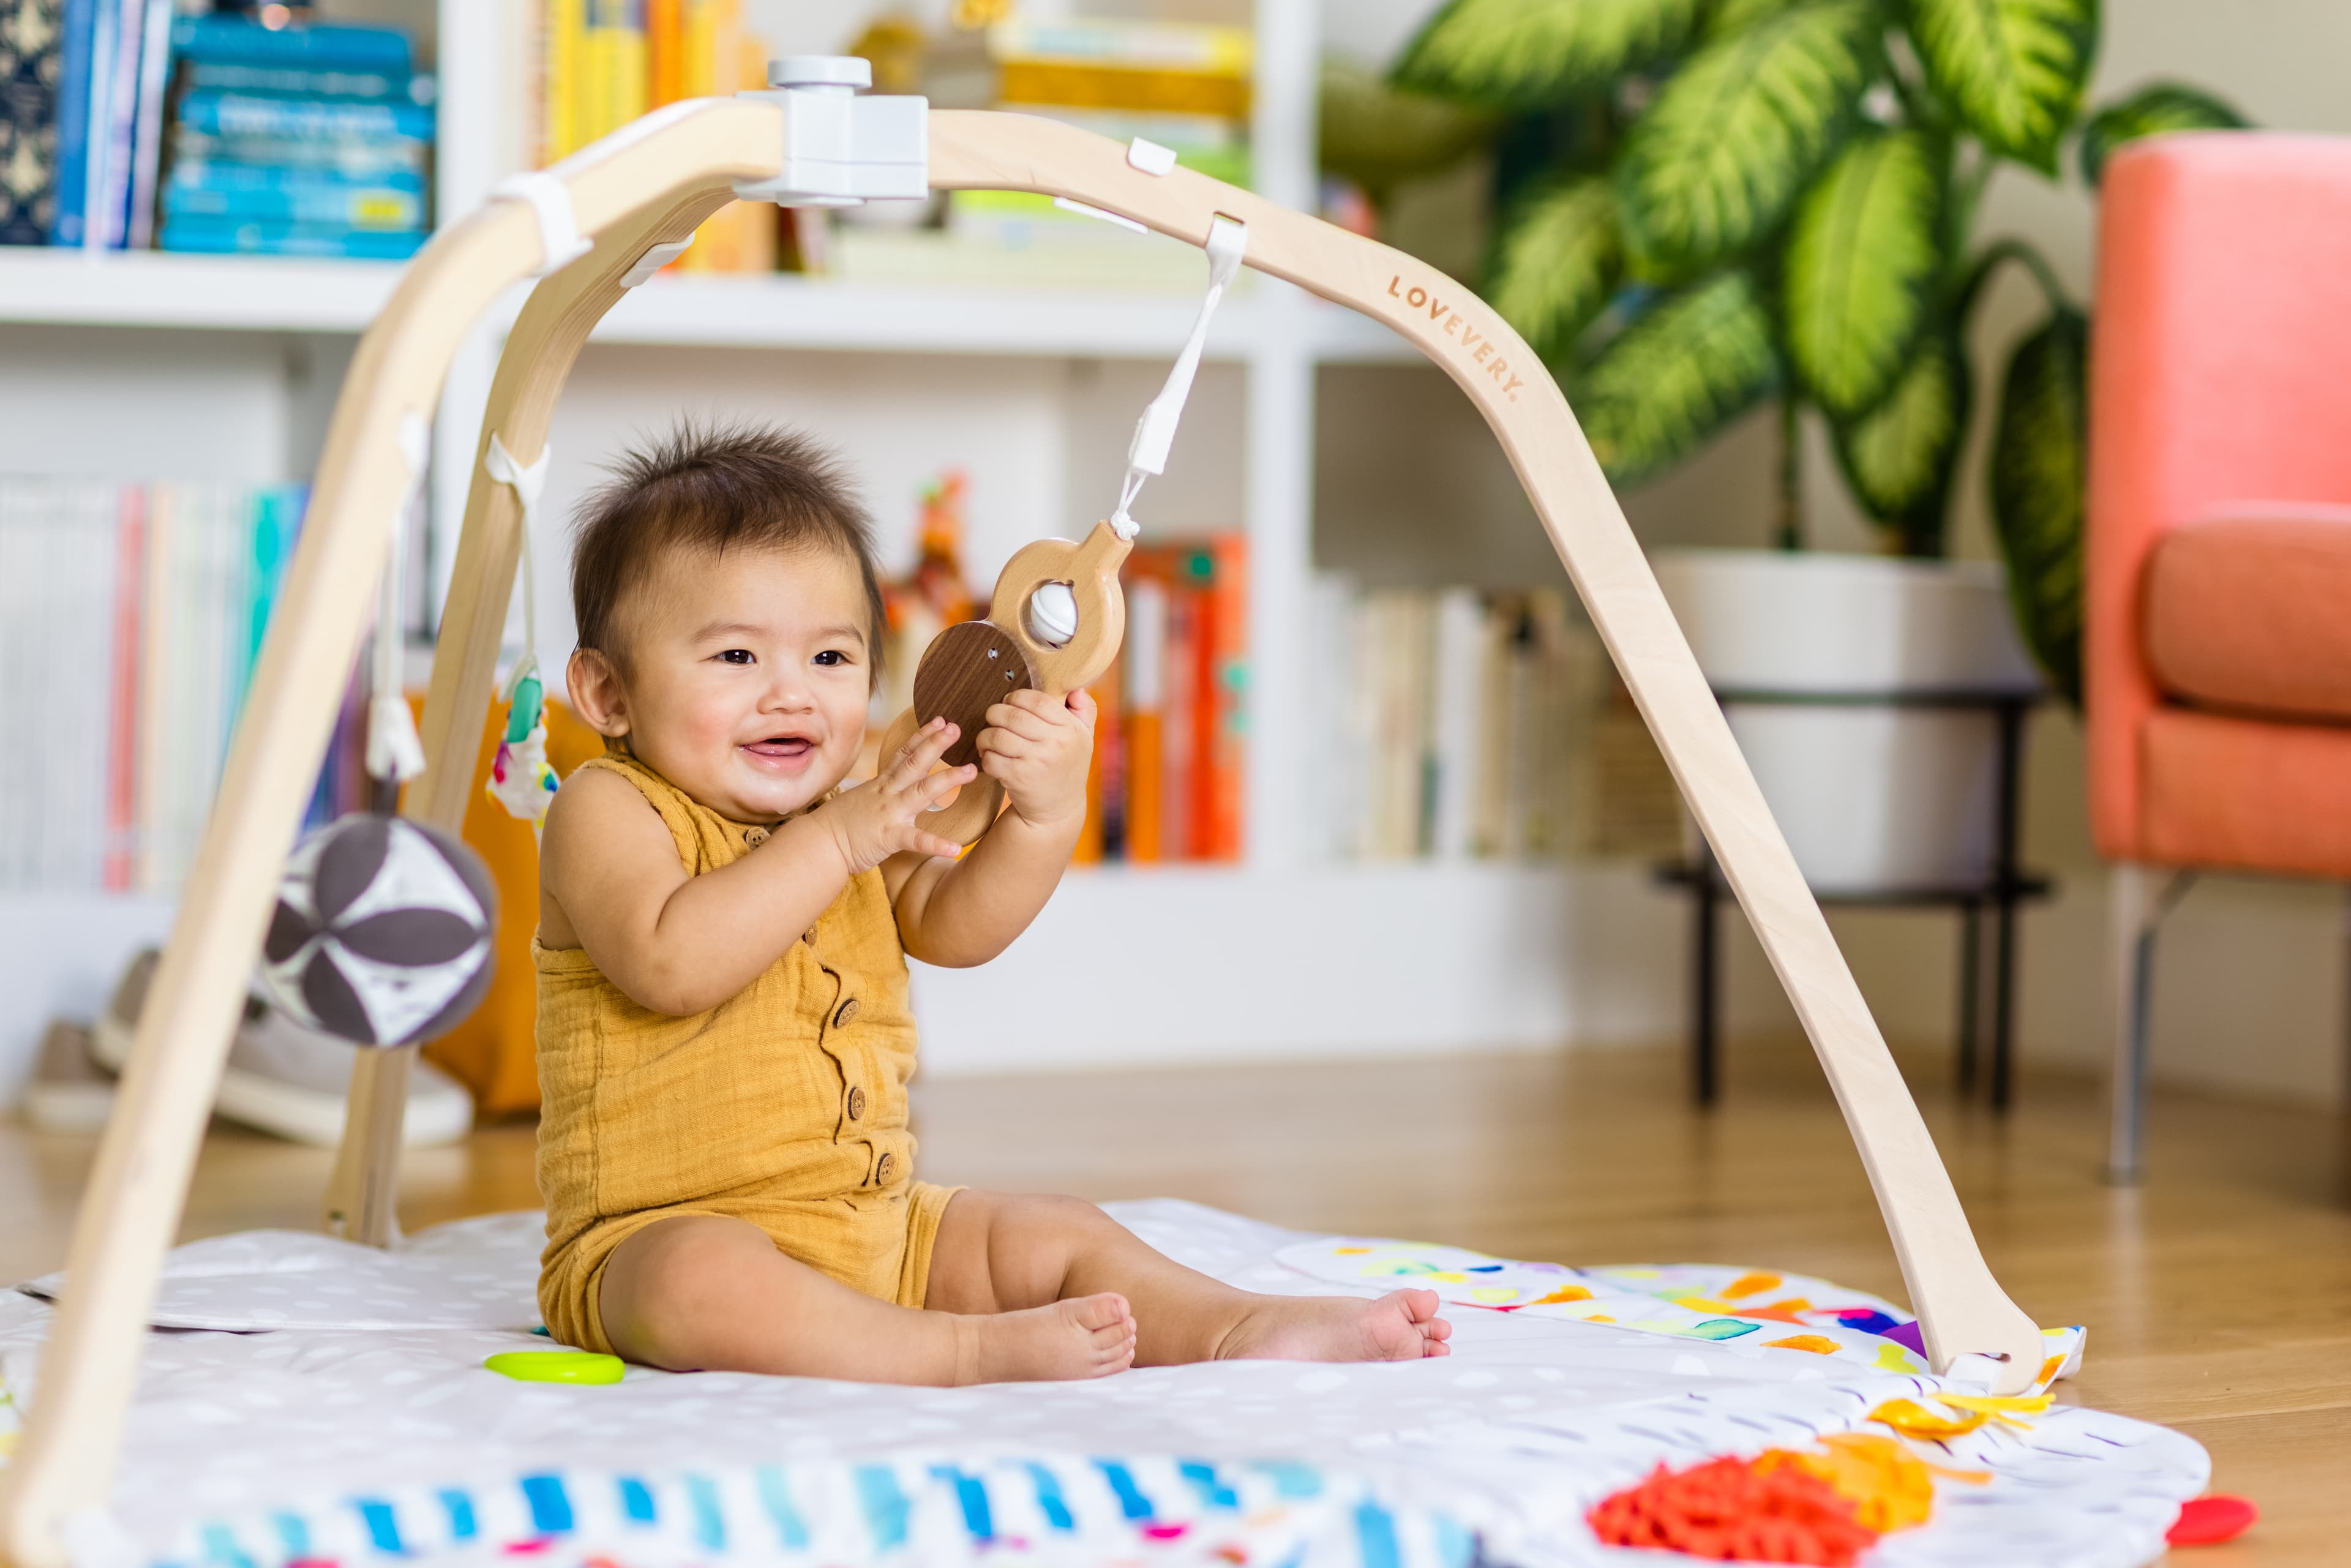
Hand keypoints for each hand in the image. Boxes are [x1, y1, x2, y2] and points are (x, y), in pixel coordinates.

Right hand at [820, 717, 972, 873]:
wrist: (818, 844)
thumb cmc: (838, 824)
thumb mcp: (860, 799)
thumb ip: (880, 791)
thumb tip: (891, 785)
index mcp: (881, 784)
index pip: (904, 754)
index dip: (923, 736)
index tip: (941, 721)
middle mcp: (887, 793)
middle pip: (915, 763)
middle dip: (936, 744)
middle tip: (957, 728)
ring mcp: (889, 813)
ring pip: (922, 792)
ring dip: (948, 779)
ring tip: (972, 771)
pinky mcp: (889, 837)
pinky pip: (916, 840)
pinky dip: (936, 844)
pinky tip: (956, 848)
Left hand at [977, 688, 1095, 832]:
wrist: (1058, 810)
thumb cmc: (1068, 766)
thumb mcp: (1085, 738)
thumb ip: (1085, 710)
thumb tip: (1075, 689)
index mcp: (1070, 729)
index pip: (1037, 700)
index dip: (1017, 697)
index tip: (1010, 702)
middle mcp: (1055, 744)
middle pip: (1012, 716)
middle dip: (995, 713)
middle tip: (993, 717)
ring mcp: (1036, 762)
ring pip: (997, 736)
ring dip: (985, 735)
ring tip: (988, 738)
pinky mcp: (1018, 779)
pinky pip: (991, 759)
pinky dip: (985, 756)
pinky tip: (990, 757)